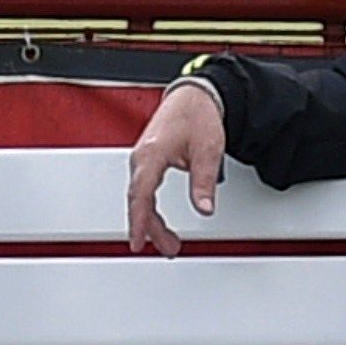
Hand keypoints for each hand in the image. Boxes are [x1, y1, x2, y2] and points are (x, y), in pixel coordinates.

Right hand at [125, 78, 226, 254]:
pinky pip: (143, 189)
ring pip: (140, 197)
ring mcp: (142, 159)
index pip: (141, 195)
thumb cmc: (197, 116)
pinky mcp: (147, 160)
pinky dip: (150, 208)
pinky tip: (158, 221)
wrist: (194, 96)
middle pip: (139, 201)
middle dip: (151, 228)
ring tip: (169, 241)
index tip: (138, 241)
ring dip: (151, 221)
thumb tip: (204, 208)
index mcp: (152, 154)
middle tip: (169, 248)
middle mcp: (141, 158)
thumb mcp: (207, 152)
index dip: (139, 221)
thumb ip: (203, 182)